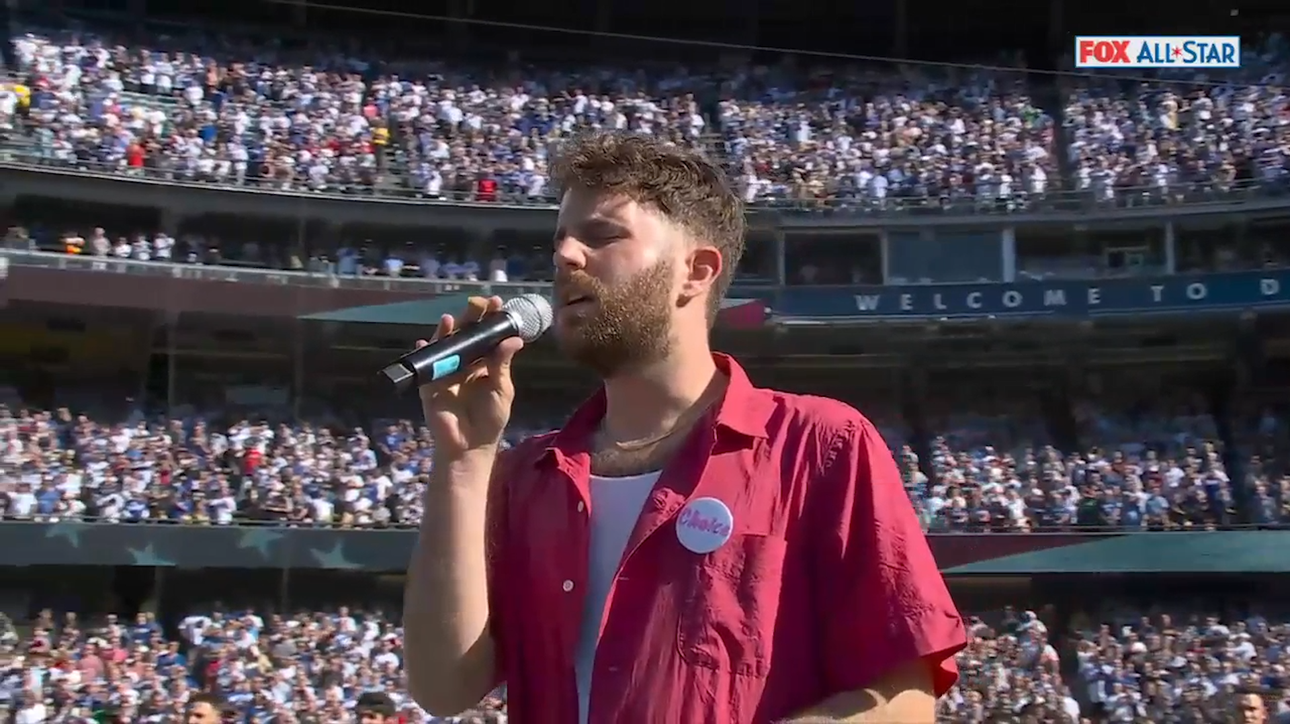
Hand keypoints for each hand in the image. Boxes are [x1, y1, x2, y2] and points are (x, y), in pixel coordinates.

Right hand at [417, 296, 523, 457]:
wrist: (470, 446)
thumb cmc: (490, 419)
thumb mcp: (502, 390)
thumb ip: (502, 364)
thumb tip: (514, 339)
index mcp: (483, 364)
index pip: (486, 337)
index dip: (490, 320)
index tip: (497, 303)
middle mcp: (464, 364)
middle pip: (465, 336)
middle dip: (470, 319)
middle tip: (476, 304)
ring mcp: (446, 373)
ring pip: (444, 347)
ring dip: (446, 332)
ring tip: (450, 320)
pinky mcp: (430, 385)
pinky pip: (425, 366)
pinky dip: (423, 353)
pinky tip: (424, 342)